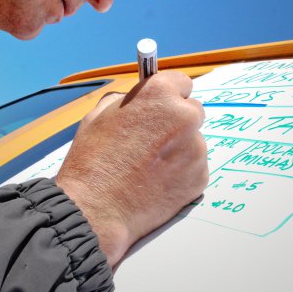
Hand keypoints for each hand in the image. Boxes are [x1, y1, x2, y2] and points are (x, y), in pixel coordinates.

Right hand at [57, 72, 207, 266]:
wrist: (96, 209)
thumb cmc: (92, 162)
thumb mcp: (98, 116)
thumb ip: (126, 101)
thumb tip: (140, 100)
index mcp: (159, 94)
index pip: (181, 82)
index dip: (169, 94)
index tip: (163, 105)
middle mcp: (184, 117)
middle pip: (192, 111)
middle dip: (176, 122)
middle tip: (152, 140)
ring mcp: (195, 149)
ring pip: (192, 141)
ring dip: (178, 149)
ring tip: (148, 167)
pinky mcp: (200, 177)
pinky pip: (194, 167)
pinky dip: (180, 172)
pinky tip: (156, 182)